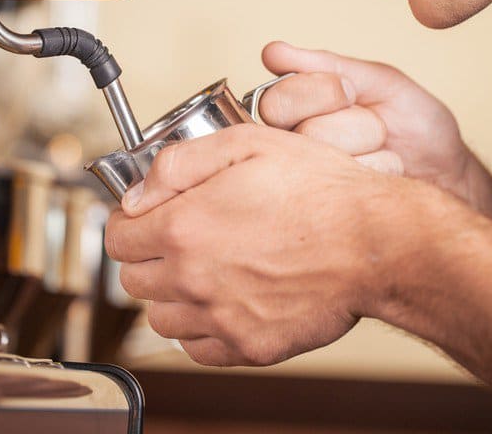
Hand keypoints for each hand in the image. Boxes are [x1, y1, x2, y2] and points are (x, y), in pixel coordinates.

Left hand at [105, 124, 399, 366]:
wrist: (373, 242)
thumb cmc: (319, 190)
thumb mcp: (247, 144)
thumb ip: (178, 164)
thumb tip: (137, 192)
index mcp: (184, 227)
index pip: (118, 236)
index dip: (129, 220)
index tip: (144, 215)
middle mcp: (193, 278)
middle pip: (133, 278)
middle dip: (147, 254)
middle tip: (178, 235)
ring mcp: (220, 318)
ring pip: (160, 316)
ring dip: (170, 292)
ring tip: (202, 266)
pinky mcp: (249, 346)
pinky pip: (198, 348)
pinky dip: (200, 326)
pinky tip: (223, 298)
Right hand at [260, 42, 491, 225]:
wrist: (450, 175)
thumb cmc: (413, 124)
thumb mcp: (378, 81)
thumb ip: (326, 65)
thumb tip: (273, 52)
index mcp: (288, 110)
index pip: (275, 99)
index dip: (324, 93)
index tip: (351, 93)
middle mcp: (286, 147)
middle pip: (298, 133)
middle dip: (350, 124)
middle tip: (372, 123)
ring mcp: (303, 184)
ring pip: (323, 161)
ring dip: (368, 148)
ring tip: (380, 149)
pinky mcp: (323, 212)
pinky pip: (343, 187)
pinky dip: (378, 172)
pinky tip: (383, 177)